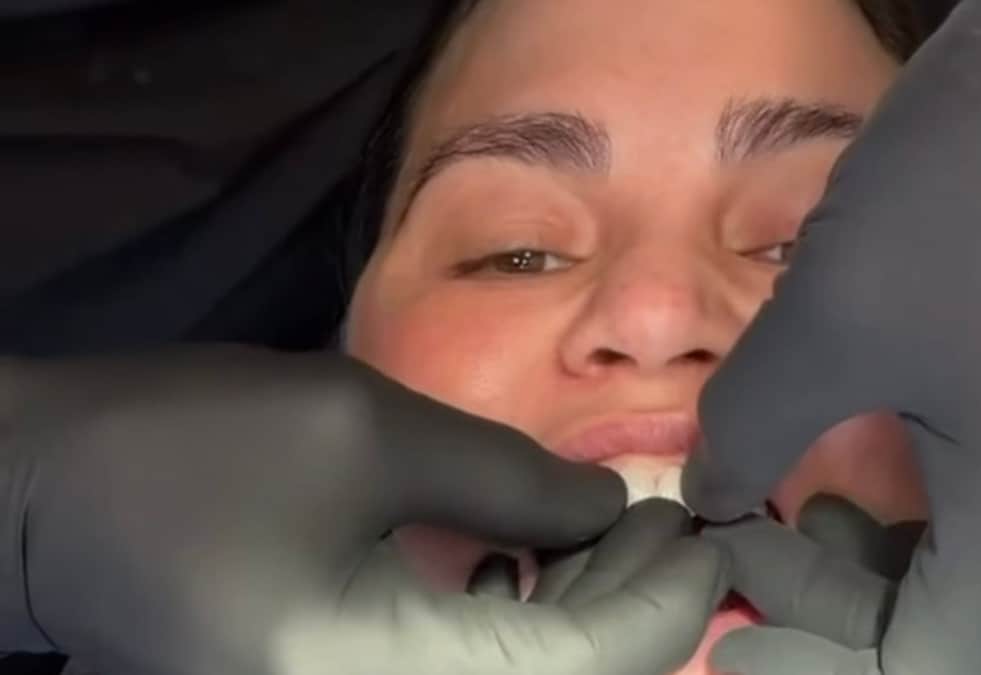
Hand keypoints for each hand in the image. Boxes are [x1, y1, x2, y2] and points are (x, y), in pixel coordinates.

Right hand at [0, 346, 726, 674]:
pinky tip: (532, 563)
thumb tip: (610, 503)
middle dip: (635, 609)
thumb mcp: (363, 432)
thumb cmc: (185, 450)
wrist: (42, 499)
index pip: (590, 667)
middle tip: (671, 519)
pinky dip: (522, 629)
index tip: (707, 526)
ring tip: (612, 528)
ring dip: (585, 618)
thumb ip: (509, 476)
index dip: (666, 598)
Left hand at [684, 0, 980, 672]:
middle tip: (747, 547)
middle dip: (837, 607)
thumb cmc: (972, 192)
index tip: (730, 617)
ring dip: (883, 558)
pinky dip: (934, 507)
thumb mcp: (827, 324)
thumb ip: (751, 432)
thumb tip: (709, 491)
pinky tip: (866, 455)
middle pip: (955, 623)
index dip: (808, 653)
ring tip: (793, 504)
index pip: (917, 664)